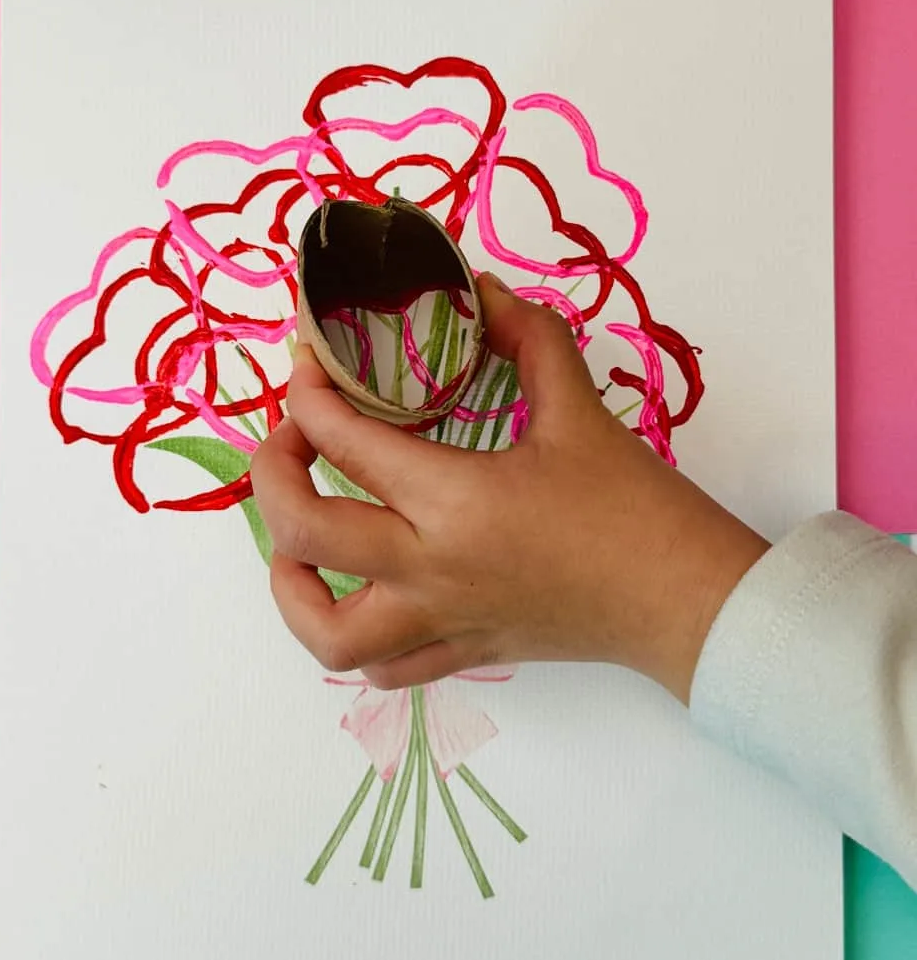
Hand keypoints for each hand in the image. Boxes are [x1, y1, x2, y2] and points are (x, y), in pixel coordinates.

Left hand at [251, 275, 767, 701]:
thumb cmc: (635, 505)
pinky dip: (352, 642)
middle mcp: (432, 569)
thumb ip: (527, 336)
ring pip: (326, 633)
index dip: (310, 394)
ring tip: (299, 543)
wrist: (684, 598)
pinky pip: (383, 670)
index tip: (307, 365)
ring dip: (291, 584)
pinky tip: (363, 594)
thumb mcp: (578, 408)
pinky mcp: (464, 653)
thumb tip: (480, 289)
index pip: (346, 443)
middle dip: (274, 477)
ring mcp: (442, 621)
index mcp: (456, 501)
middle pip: (305, 535)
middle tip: (291, 440)